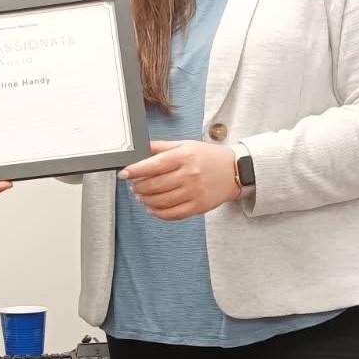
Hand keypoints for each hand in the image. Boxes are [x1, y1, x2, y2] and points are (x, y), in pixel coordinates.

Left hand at [119, 140, 238, 220]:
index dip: (135, 170)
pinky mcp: (199, 207)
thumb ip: (161, 147)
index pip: (154, 165)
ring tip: (140, 196)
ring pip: (161, 201)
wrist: (235, 170)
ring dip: (146, 200)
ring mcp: (194, 192)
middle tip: (133, 186)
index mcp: (184, 157)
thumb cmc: (208, 156)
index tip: (123, 173)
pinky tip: (152, 208)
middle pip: (155, 185)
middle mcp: (189, 175)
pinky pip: (173, 214)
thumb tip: (139, 148)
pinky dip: (158, 213)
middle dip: (138, 187)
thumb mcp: (185, 144)